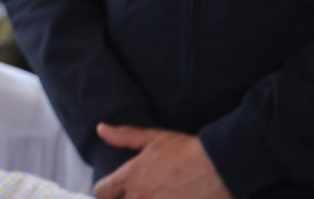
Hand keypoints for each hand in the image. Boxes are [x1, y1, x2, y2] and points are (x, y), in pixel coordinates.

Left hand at [93, 124, 232, 198]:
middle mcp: (140, 197)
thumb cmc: (186, 150)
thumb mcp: (152, 137)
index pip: (101, 192)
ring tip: (153, 196)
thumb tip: (100, 129)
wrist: (220, 166)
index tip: (113, 190)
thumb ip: (123, 136)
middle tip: (134, 194)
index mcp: (130, 176)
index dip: (105, 190)